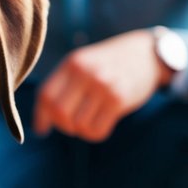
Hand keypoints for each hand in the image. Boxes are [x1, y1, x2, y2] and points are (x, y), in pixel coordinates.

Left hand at [33, 29, 170, 141]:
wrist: (147, 53)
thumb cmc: (108, 64)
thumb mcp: (83, 63)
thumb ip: (61, 87)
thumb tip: (40, 127)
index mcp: (72, 63)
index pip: (45, 96)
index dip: (42, 117)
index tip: (43, 129)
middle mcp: (85, 72)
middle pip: (59, 113)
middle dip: (63, 126)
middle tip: (72, 125)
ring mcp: (103, 85)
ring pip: (78, 125)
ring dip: (82, 130)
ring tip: (91, 120)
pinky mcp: (119, 99)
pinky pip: (96, 130)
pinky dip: (96, 133)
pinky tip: (103, 123)